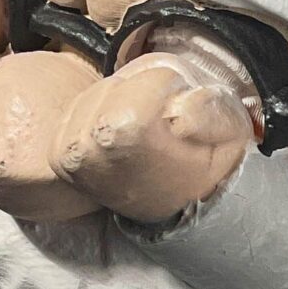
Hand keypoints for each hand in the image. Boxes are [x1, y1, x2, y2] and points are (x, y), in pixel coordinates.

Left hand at [49, 54, 254, 224]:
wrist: (180, 210)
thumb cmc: (203, 167)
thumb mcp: (230, 134)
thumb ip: (211, 112)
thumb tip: (181, 108)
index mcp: (127, 134)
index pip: (151, 78)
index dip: (171, 87)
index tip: (178, 116)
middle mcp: (88, 144)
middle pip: (119, 82)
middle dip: (142, 93)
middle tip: (158, 126)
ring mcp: (69, 153)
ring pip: (99, 92)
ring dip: (121, 102)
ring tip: (140, 134)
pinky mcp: (57, 157)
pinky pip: (80, 109)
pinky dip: (101, 114)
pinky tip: (119, 138)